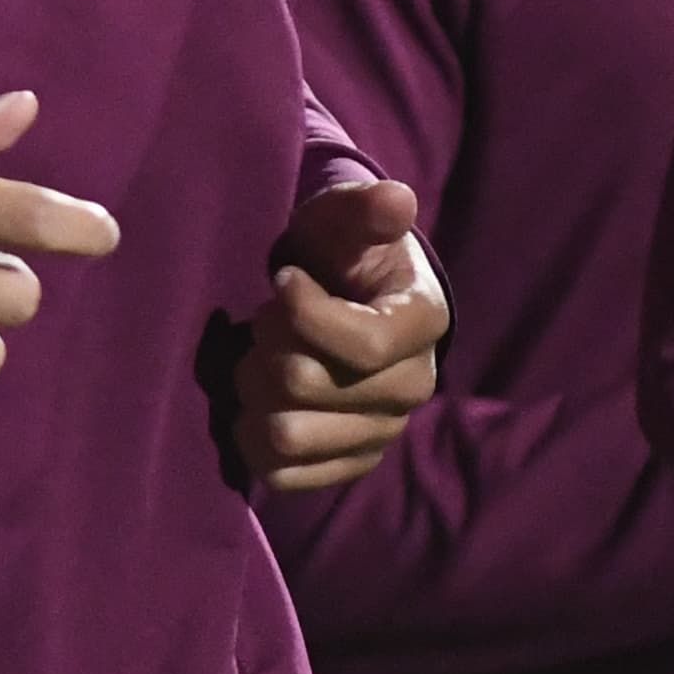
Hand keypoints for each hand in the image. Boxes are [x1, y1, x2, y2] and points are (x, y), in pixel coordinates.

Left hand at [236, 179, 445, 493]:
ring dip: (253, 389)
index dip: (301, 312)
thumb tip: (397, 201)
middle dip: (267, 343)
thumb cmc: (339, 252)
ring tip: (258, 358)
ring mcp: (380, 432)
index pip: (361, 344)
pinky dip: (250, 437)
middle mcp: (413, 388)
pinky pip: (280, 473)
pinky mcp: (344, 464)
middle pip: (307, 384)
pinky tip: (255, 400)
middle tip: (265, 318)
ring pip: (286, 432)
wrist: (336, 298)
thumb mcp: (345, 220)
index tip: (281, 279)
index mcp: (423, 323)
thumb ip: (365, 211)